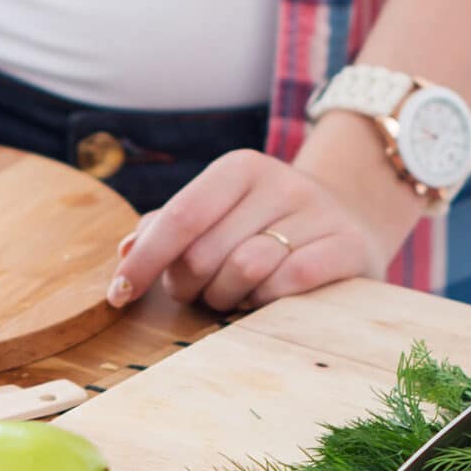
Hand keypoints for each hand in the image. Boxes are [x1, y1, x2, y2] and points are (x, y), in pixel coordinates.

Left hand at [111, 115, 421, 310]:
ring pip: (245, 270)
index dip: (145, 260)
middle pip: (205, 252)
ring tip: (235, 297)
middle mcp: (280, 181)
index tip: (118, 295)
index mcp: (241, 168)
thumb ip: (169, 229)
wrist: (352, 222)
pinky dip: (267, 302)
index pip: (181, 216)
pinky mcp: (348, 247)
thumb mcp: (220, 215)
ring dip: (228, 298)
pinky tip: (266, 301)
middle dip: (189, 286)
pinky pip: (289, 284)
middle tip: (200, 294)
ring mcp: (318, 213)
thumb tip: (125, 251)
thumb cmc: (266, 227)